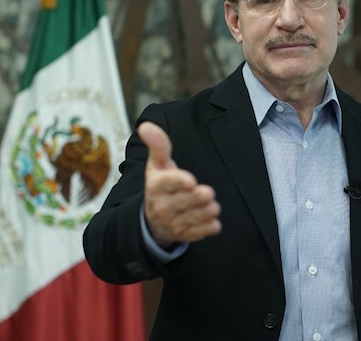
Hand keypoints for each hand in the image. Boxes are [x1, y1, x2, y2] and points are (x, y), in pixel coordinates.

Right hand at [138, 121, 221, 245]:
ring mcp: (171, 222)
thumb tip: (146, 126)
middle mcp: (161, 206)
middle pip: (184, 201)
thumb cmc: (160, 185)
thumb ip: (157, 145)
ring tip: (213, 206)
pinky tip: (214, 222)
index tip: (191, 181)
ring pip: (193, 218)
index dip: (179, 181)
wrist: (152, 219)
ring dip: (207, 212)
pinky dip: (208, 228)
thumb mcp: (157, 165)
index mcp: (155, 186)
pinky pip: (198, 233)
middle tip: (208, 193)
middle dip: (199, 197)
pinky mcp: (182, 234)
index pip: (166, 183)